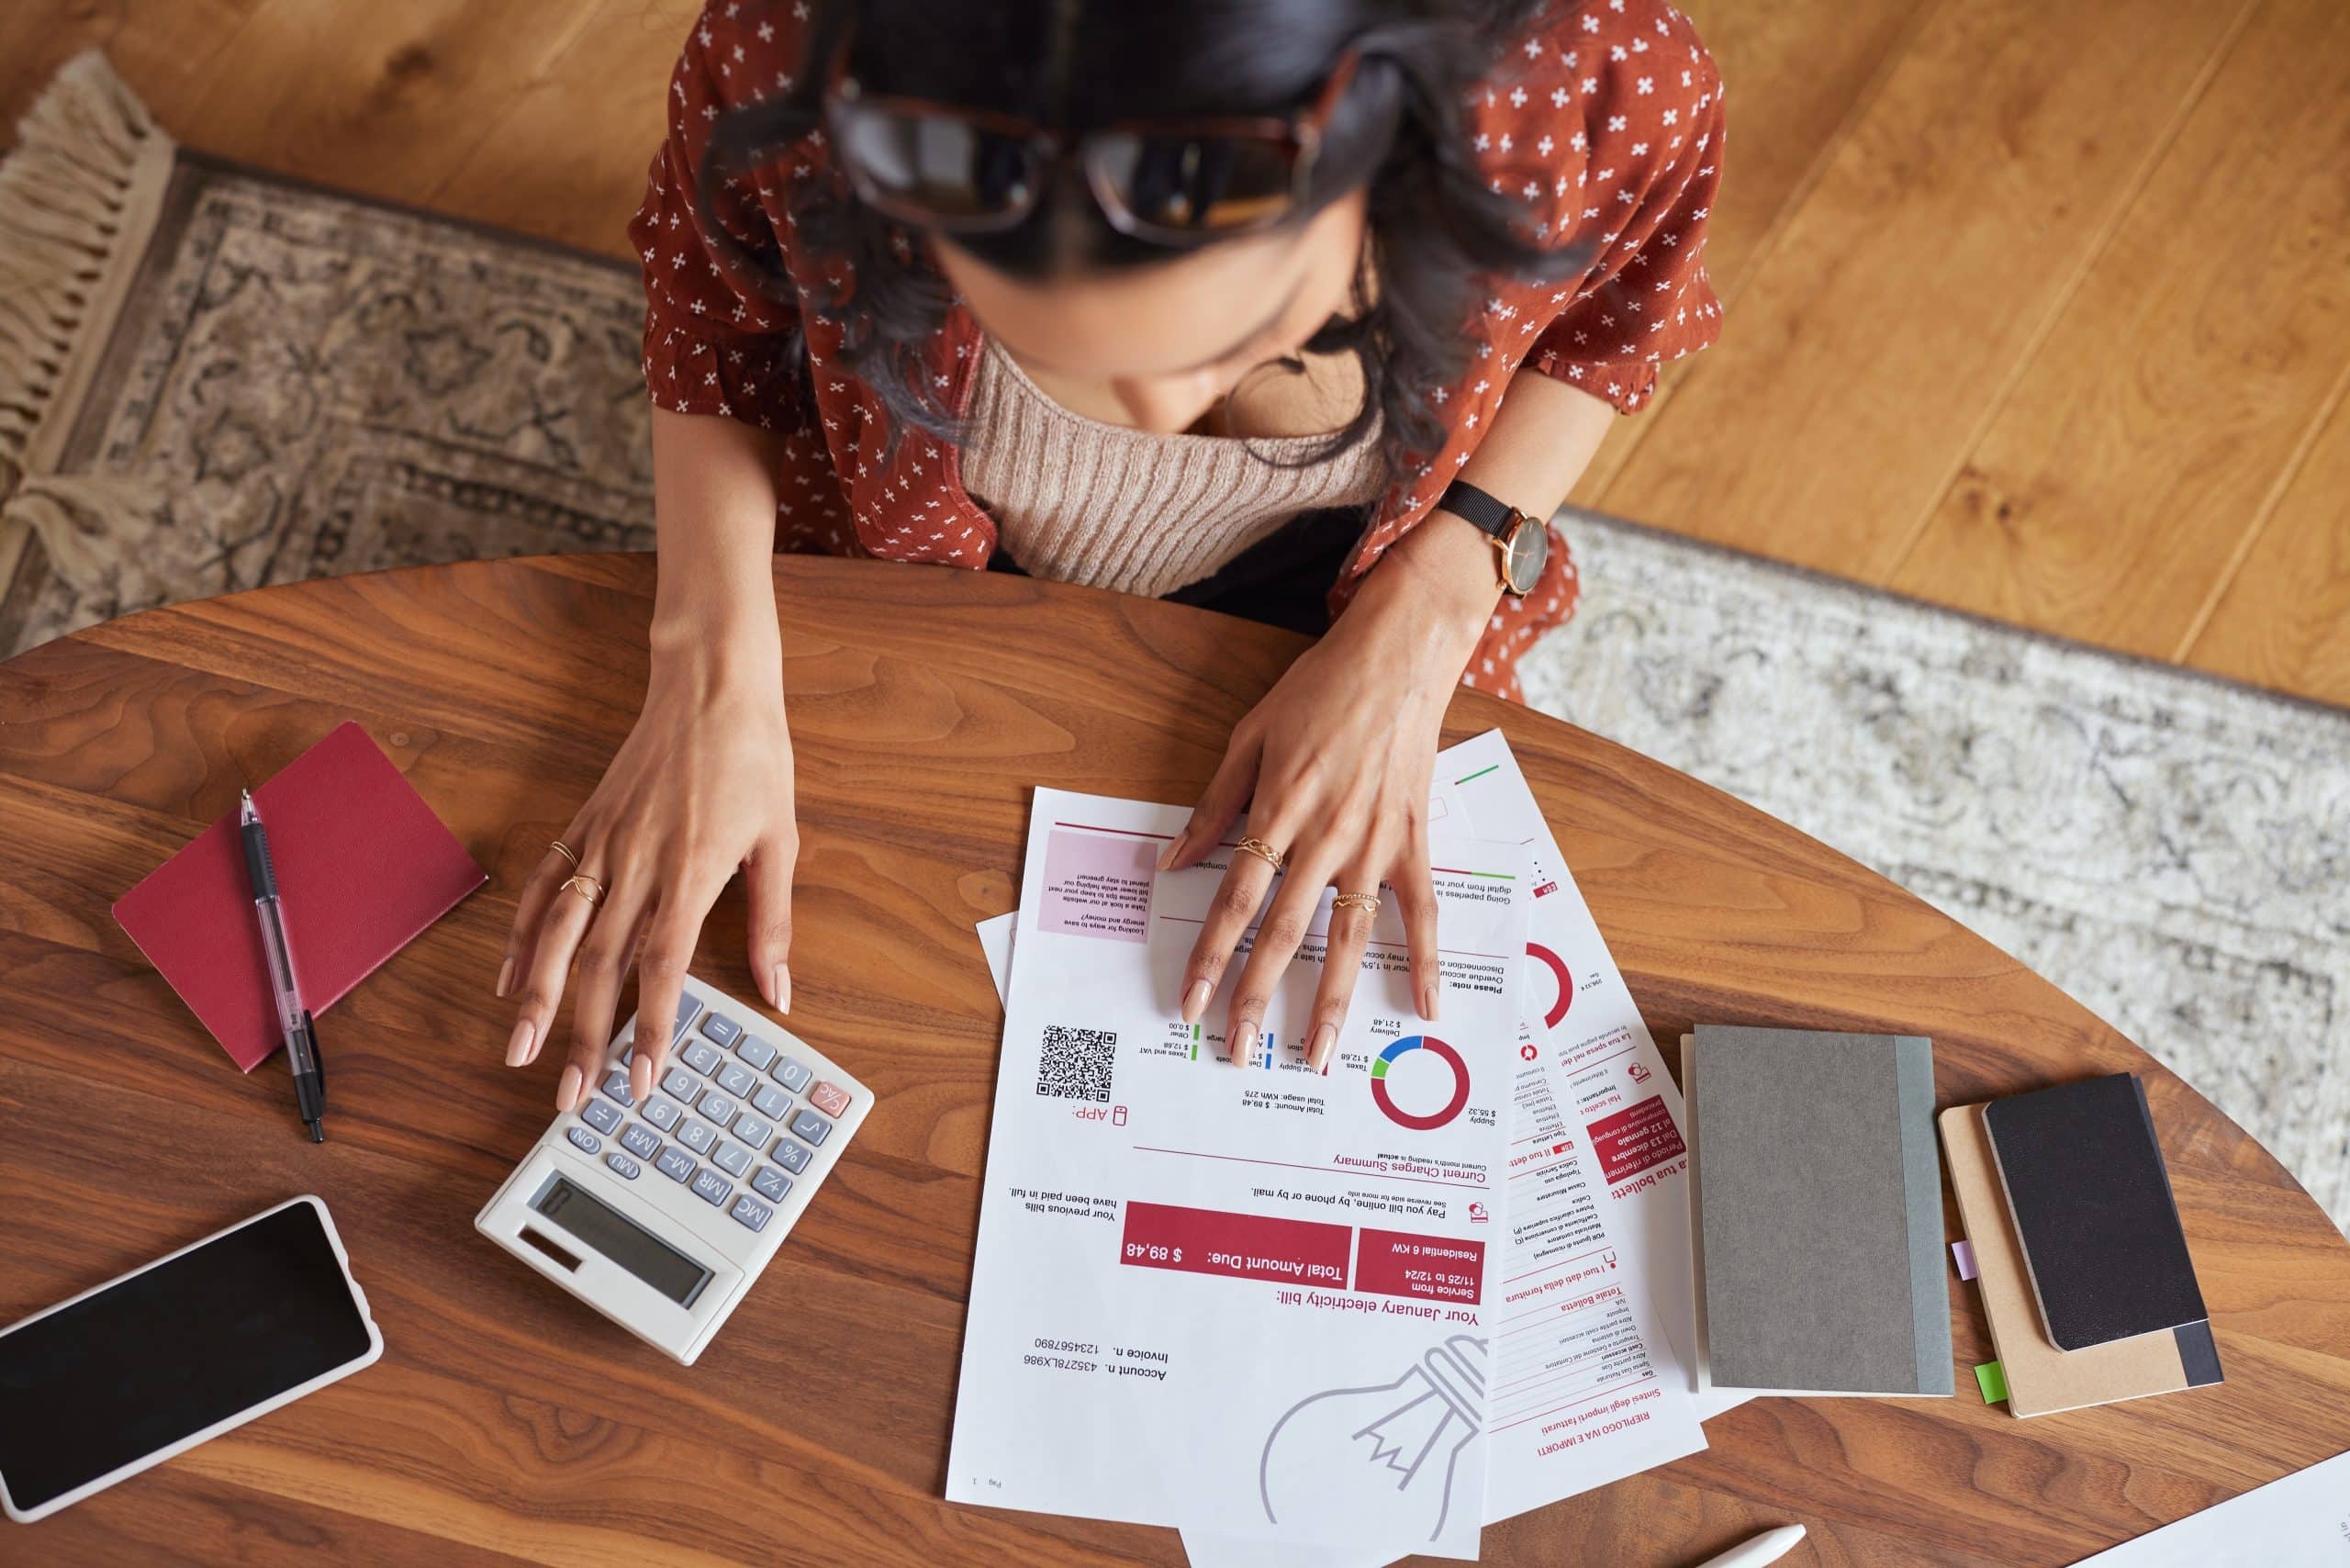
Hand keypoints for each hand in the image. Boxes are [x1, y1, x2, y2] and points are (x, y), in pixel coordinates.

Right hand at [497, 644, 795, 1110]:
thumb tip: (780, 990)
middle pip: (600, 966)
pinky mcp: (584, 823)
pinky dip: (520, 934)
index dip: (651, 1030)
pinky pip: (543, 885)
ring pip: (557, 933)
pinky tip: (507, 977)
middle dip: (583, 1036)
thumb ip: (773, 921)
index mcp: (693, 873)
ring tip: (519, 1050)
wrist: (712, 683)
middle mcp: (639, 864)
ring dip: (535, 997)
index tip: (641, 1080)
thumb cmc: (753, 757)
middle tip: (571, 1096)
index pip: (665, 969)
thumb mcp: (781, 840)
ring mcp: (603, 843)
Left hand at [1164, 542, 1491, 1072]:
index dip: (1209, 955)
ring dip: (1329, 1001)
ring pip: (1347, 938)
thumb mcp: (1249, 736)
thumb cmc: (1320, 690)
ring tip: (1313, 1055)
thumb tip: (1170, 861)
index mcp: (1279, 810)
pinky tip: (1427, 1008)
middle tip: (1236, 1050)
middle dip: (1254, 996)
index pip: (1235, 899)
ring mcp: (1375, 845)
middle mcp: (1326, 837)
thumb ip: (1212, 805)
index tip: (1189, 1001)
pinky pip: (1422, 912)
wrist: (1398, 655)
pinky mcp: (1414, 842)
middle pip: (1283, 932)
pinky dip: (1427, 960)